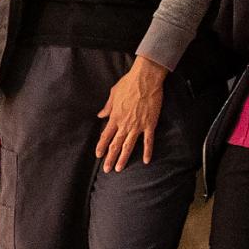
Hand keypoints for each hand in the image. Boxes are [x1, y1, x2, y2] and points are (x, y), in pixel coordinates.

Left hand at [94, 57, 167, 171]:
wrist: (145, 79)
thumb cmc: (128, 84)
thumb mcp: (113, 94)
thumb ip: (107, 107)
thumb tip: (100, 115)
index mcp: (115, 117)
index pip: (105, 136)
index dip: (101, 146)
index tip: (98, 155)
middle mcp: (124, 124)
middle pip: (115, 144)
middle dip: (110, 158)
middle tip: (107, 169)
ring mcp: (137, 125)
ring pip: (129, 146)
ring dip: (123, 158)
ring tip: (119, 168)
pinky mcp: (150, 124)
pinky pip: (148, 141)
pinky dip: (147, 151)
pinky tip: (146, 161)